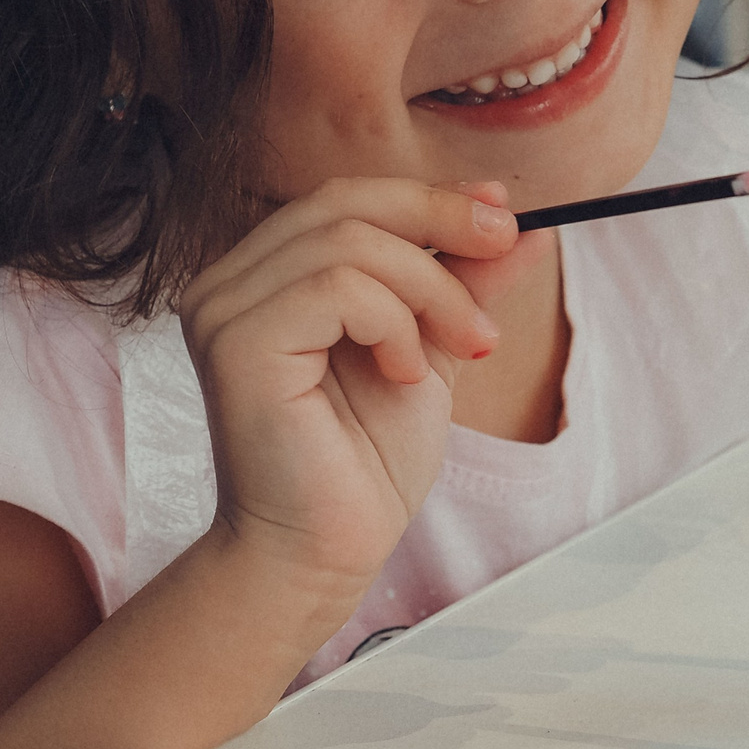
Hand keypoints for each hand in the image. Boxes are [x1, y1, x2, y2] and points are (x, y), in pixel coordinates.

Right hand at [178, 178, 519, 599]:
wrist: (326, 550)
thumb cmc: (366, 461)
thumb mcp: (433, 348)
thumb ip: (464, 283)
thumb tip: (523, 224)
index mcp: (269, 275)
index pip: (350, 199)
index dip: (432, 197)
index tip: (505, 217)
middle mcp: (231, 282)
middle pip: (347, 202)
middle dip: (442, 219)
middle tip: (505, 247)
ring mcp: (224, 309)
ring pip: (348, 240)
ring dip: (431, 287)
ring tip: (464, 345)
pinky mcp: (236, 343)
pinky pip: (334, 289)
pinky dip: (393, 322)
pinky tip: (405, 373)